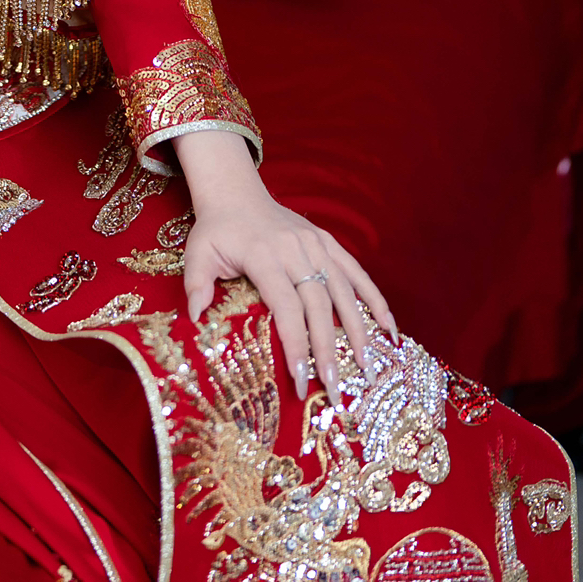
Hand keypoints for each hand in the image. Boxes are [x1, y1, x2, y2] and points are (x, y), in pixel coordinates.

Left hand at [174, 131, 395, 401]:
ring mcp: (315, 244)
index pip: (285, 306)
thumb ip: (196, 284)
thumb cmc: (216, 231)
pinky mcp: (327, 242)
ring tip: (365, 367)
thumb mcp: (197, 253)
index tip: (301, 379)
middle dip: (327, 349)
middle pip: (318, 305)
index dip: (295, 343)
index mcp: (263, 255)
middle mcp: (294, 250)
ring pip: (342, 291)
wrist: (236, 193)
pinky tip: (388, 328)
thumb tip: (194, 318)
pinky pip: (355, 272)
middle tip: (335, 388)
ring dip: (356, 330)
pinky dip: (374, 299)